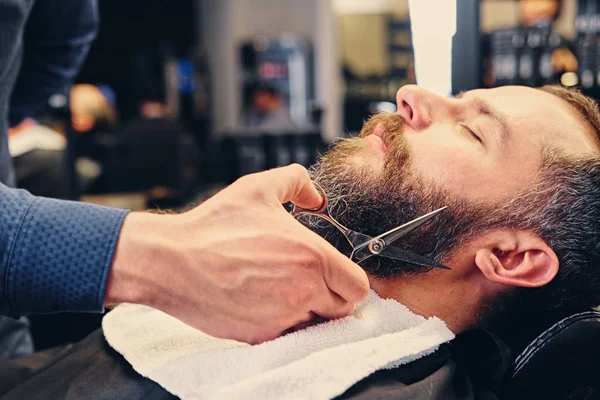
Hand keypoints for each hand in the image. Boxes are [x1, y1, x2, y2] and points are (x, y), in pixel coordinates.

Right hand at [106, 164, 369, 343]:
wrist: (172, 261)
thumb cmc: (214, 225)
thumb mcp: (258, 188)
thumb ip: (297, 182)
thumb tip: (317, 196)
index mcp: (311, 257)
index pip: (358, 287)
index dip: (349, 280)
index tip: (334, 273)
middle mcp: (303, 291)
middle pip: (342, 308)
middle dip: (331, 296)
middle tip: (308, 280)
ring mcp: (282, 317)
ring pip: (316, 323)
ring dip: (308, 310)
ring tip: (282, 289)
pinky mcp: (260, 335)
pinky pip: (288, 334)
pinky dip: (283, 323)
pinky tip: (263, 302)